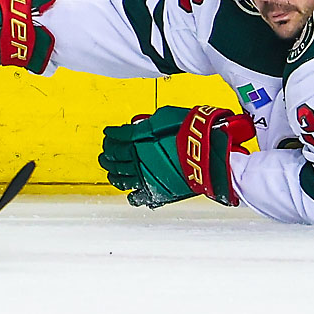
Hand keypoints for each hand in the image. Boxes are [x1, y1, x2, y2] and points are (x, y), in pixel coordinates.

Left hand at [99, 105, 254, 207]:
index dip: (111, 135)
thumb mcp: (165, 116)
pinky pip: (138, 197)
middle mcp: (136, 159)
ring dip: (113, 174)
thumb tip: (139, 125)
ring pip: (121, 178)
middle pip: (114, 158)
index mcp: (136, 139)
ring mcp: (144, 177)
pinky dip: (132, 196)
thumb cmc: (190, 131)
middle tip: (105, 154)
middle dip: (107, 155)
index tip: (109, 134)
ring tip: (111, 172)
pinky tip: (130, 194)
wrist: (208, 152)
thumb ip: (147, 123)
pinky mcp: (156, 192)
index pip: (116, 137)